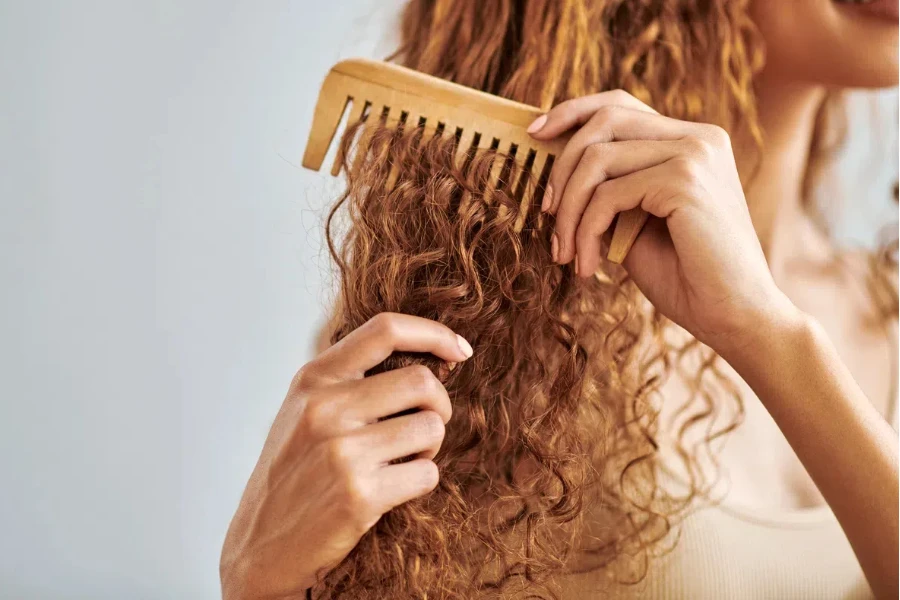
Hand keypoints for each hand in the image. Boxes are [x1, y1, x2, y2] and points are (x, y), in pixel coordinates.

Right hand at [220, 313, 472, 598]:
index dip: (434, 333)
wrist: (260, 546)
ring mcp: (342, 451)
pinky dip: (421, 481)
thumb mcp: (304, 409)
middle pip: (423, 381)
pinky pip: (428, 473)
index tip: (460, 350)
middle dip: (438, 405)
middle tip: (422, 427)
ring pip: (432, 427)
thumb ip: (350, 379)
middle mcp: (325, 408)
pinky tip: (392, 489)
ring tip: (400, 461)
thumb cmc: (293, 473)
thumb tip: (429, 357)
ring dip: (429, 448)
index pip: (385, 329)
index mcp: (313, 378)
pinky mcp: (360, 495)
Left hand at [527, 91, 797, 354]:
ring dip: (569, 211)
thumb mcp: (637, 224)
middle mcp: (698, 137)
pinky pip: (607, 195)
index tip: (534, 134)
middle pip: (603, 121)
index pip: (620, 105)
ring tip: (565, 253)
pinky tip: (589, 267)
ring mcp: (695, 154)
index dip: (572, 112)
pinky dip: (586, 232)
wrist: (736, 317)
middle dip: (561, 168)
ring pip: (597, 159)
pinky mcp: (685, 180)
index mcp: (692, 141)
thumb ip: (609, 190)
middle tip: (547, 215)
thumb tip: (555, 172)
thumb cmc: (687, 277)